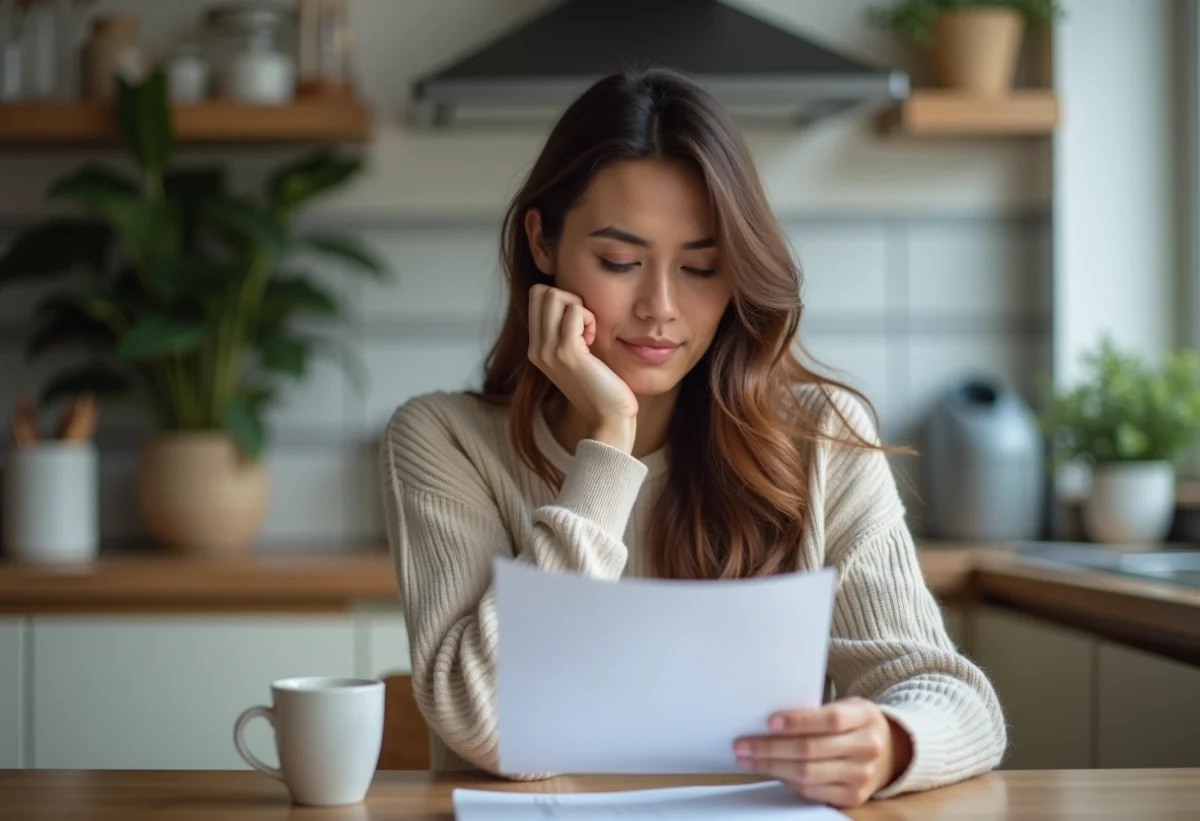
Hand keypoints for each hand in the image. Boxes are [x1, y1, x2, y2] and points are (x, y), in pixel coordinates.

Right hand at [527, 285, 637, 451]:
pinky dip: (589, 319)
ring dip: (579, 308)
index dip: (562, 300)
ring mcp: (548, 351)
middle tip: (584, 326)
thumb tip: (571, 302)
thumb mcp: (575, 357)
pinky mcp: (567, 353)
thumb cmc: (600, 385)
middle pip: (542, 292)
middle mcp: (536, 348)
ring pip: (555, 296)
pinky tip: (594, 341)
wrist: (608, 417)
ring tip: (588, 334)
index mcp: (536, 348)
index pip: (536, 297)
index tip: (578, 325)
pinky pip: (576, 312)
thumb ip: (566, 333)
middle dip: (569, 299)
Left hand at [733, 697, 913, 808]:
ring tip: (747, 758)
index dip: (798, 721)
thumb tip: (769, 722)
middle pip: (812, 750)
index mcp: (865, 717)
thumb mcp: (846, 706)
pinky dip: (786, 780)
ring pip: (808, 774)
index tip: (769, 721)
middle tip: (742, 744)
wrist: (889, 751)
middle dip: (770, 748)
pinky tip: (770, 770)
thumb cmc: (854, 723)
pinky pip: (811, 792)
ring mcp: (862, 776)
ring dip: (771, 767)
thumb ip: (816, 712)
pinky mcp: (853, 797)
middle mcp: (867, 748)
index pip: (830, 720)